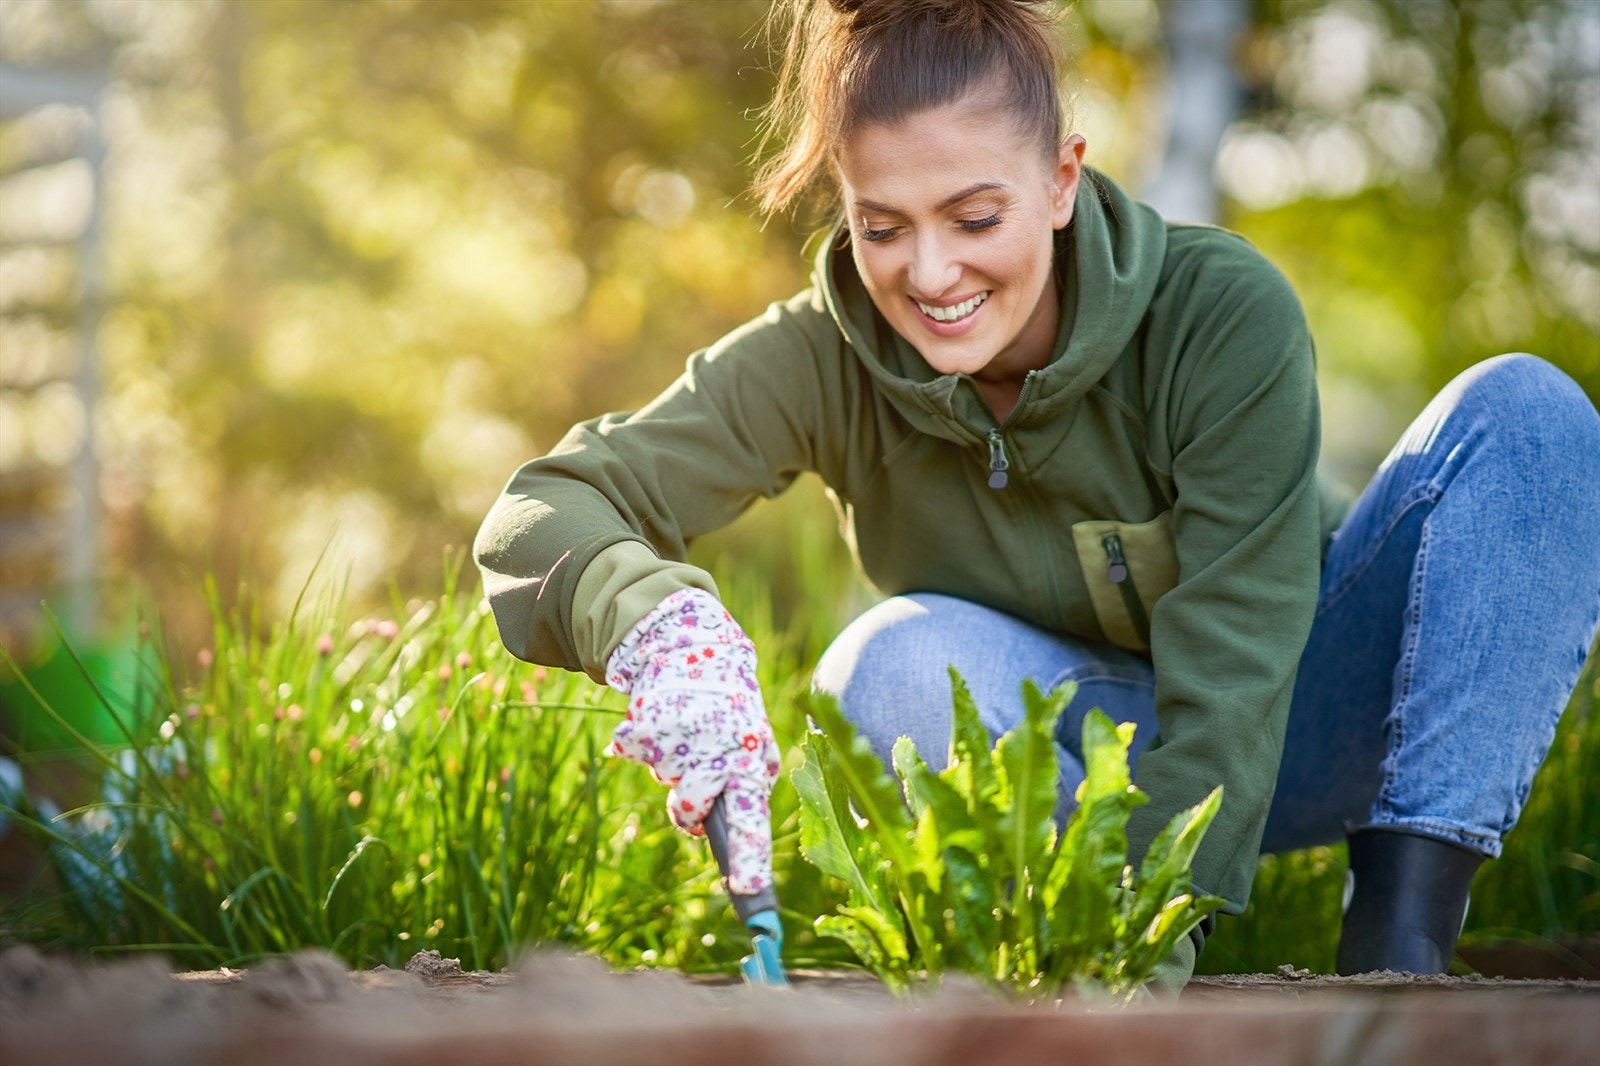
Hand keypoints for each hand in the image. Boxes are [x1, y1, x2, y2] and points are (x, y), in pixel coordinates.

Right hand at [605, 588, 779, 894]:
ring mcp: (681, 736)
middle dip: (688, 812)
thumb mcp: (754, 738)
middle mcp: (720, 749)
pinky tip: (656, 716)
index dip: (750, 860)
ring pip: (665, 784)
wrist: (690, 644)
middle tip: (689, 803)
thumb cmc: (727, 707)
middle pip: (693, 806)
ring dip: (670, 772)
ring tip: (684, 737)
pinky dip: (638, 740)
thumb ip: (750, 781)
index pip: (753, 819)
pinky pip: (632, 749)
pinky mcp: (646, 721)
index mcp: (752, 760)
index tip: (749, 893)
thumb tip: (734, 833)